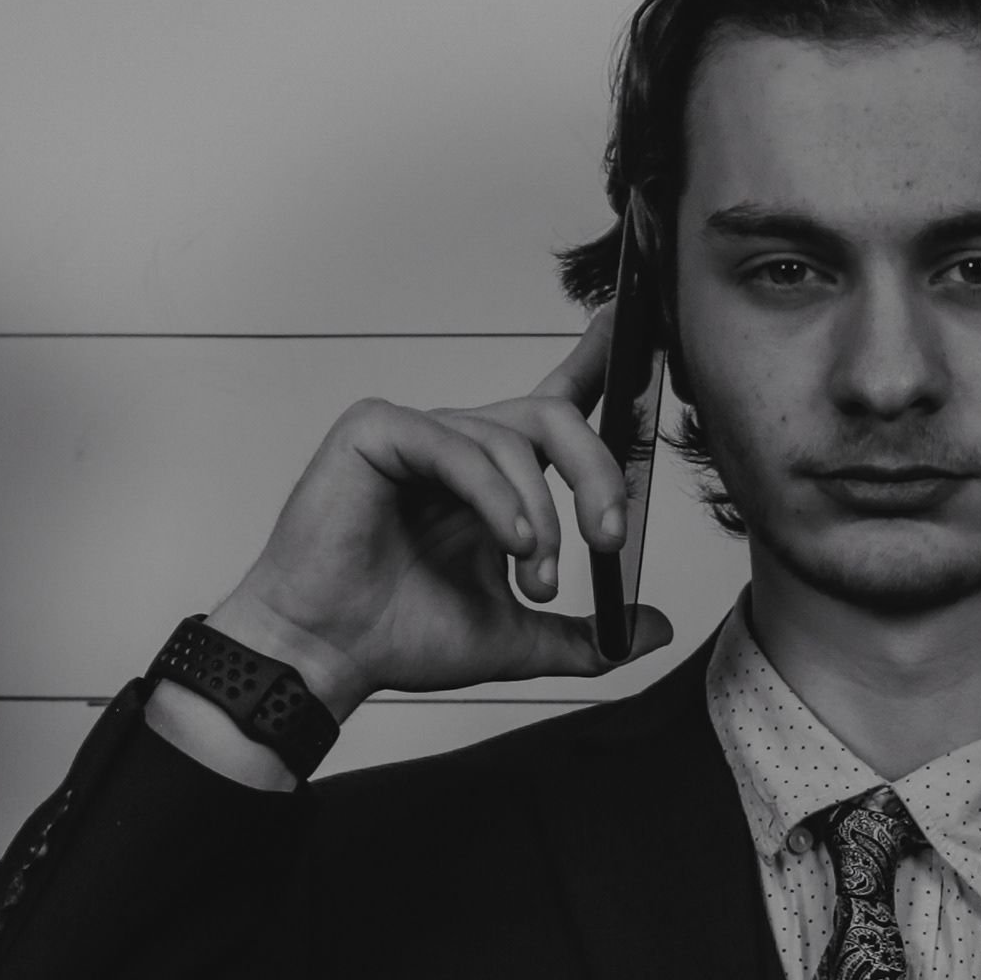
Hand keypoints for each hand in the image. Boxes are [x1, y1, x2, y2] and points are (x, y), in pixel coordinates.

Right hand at [207, 306, 669, 718]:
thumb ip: (587, 635)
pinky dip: (495, 495)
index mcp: (495, 479)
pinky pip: (457, 446)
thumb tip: (652, 630)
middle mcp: (462, 446)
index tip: (628, 325)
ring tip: (537, 578)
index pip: (554, 407)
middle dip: (598, 475)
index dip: (592, 364)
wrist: (329, 654)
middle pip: (553, 419)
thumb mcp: (517, 639)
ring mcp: (418, 433)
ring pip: (511, 439)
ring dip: (540, 514)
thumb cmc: (401, 636)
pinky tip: (511, 544)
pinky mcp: (376, 430)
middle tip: (610, 539)